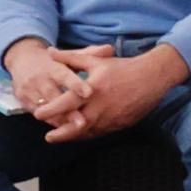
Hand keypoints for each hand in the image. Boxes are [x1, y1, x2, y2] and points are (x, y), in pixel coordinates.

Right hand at [5, 39, 90, 126]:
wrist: (21, 60)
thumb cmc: (53, 61)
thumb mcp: (68, 54)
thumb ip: (88, 54)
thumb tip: (109, 49)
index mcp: (52, 66)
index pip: (64, 75)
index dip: (76, 84)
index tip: (89, 93)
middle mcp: (39, 79)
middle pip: (53, 96)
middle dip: (67, 111)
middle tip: (83, 122)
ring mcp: (29, 91)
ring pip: (45, 109)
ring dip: (61, 120)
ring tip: (78, 131)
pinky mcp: (23, 101)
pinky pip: (39, 115)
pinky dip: (53, 123)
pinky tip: (66, 131)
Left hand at [51, 43, 184, 143]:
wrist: (153, 77)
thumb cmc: (122, 67)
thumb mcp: (95, 59)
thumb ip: (70, 58)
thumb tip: (50, 52)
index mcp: (93, 89)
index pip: (67, 103)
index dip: (51, 110)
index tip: (37, 114)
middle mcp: (102, 106)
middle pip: (76, 125)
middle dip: (60, 133)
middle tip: (48, 137)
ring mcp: (112, 117)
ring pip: (89, 132)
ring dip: (74, 136)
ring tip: (61, 137)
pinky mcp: (121, 123)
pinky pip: (102, 132)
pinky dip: (89, 135)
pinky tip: (81, 134)